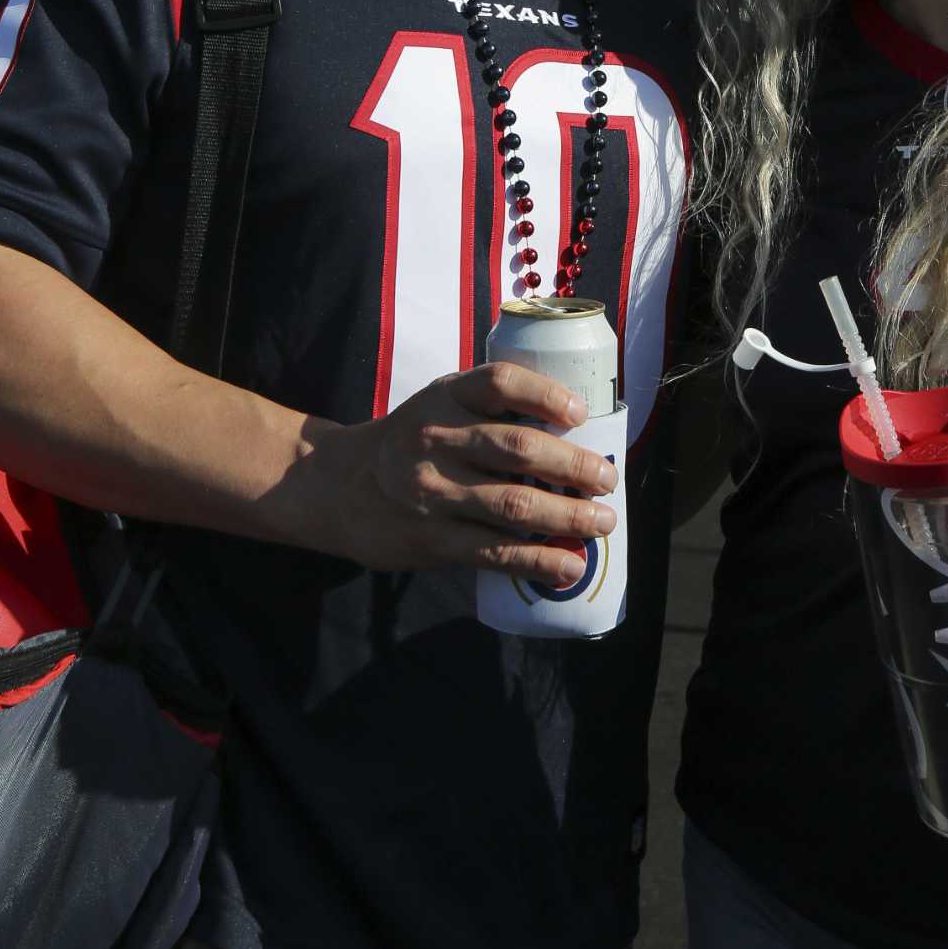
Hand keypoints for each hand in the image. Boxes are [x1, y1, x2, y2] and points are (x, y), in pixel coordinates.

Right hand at [316, 362, 618, 584]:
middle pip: (517, 448)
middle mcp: (438, 439)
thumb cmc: (414, 441)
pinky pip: (494, 552)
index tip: (581, 414)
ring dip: (568, 517)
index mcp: (447, 396)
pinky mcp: (432, 538)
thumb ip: (493, 411)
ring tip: (603, 522)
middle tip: (607, 478)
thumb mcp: (441, 406)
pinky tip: (570, 566)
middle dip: (573, 466)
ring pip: (514, 505)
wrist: (341, 486)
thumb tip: (579, 436)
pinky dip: (538, 560)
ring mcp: (434, 492)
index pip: (501, 382)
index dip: (546, 395)